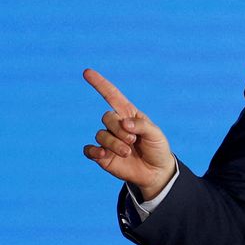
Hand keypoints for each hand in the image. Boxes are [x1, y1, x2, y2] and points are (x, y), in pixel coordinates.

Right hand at [83, 69, 175, 199]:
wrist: (156, 172)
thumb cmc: (157, 148)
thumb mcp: (156, 134)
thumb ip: (142, 126)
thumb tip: (125, 123)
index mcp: (129, 115)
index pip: (112, 96)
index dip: (100, 84)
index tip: (87, 72)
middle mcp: (116, 125)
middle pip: (107, 117)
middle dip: (119, 128)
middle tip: (133, 140)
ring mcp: (108, 140)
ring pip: (101, 134)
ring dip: (114, 143)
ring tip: (128, 152)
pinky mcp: (102, 155)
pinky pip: (89, 150)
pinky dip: (95, 151)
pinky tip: (104, 155)